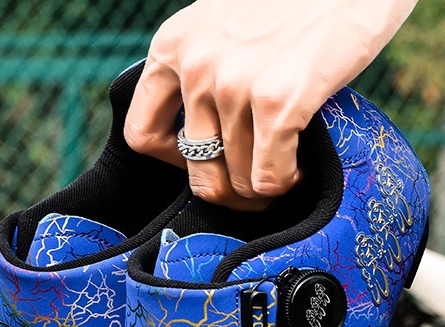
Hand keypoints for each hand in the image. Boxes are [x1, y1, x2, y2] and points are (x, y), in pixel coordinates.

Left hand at [125, 0, 418, 209]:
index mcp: (173, 46)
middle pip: (197, 173)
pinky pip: (268, 180)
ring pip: (238, 182)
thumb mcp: (224, 25)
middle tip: (256, 181)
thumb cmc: (296, 3)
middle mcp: (196, 66)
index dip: (175, 164)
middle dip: (230, 190)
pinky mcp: (277, 102)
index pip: (142, 136)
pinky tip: (301, 166)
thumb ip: (202, 71)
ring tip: (287, 162)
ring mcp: (234, 85)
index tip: (209, 157)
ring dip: (265, 187)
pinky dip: (286, 184)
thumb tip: (204, 147)